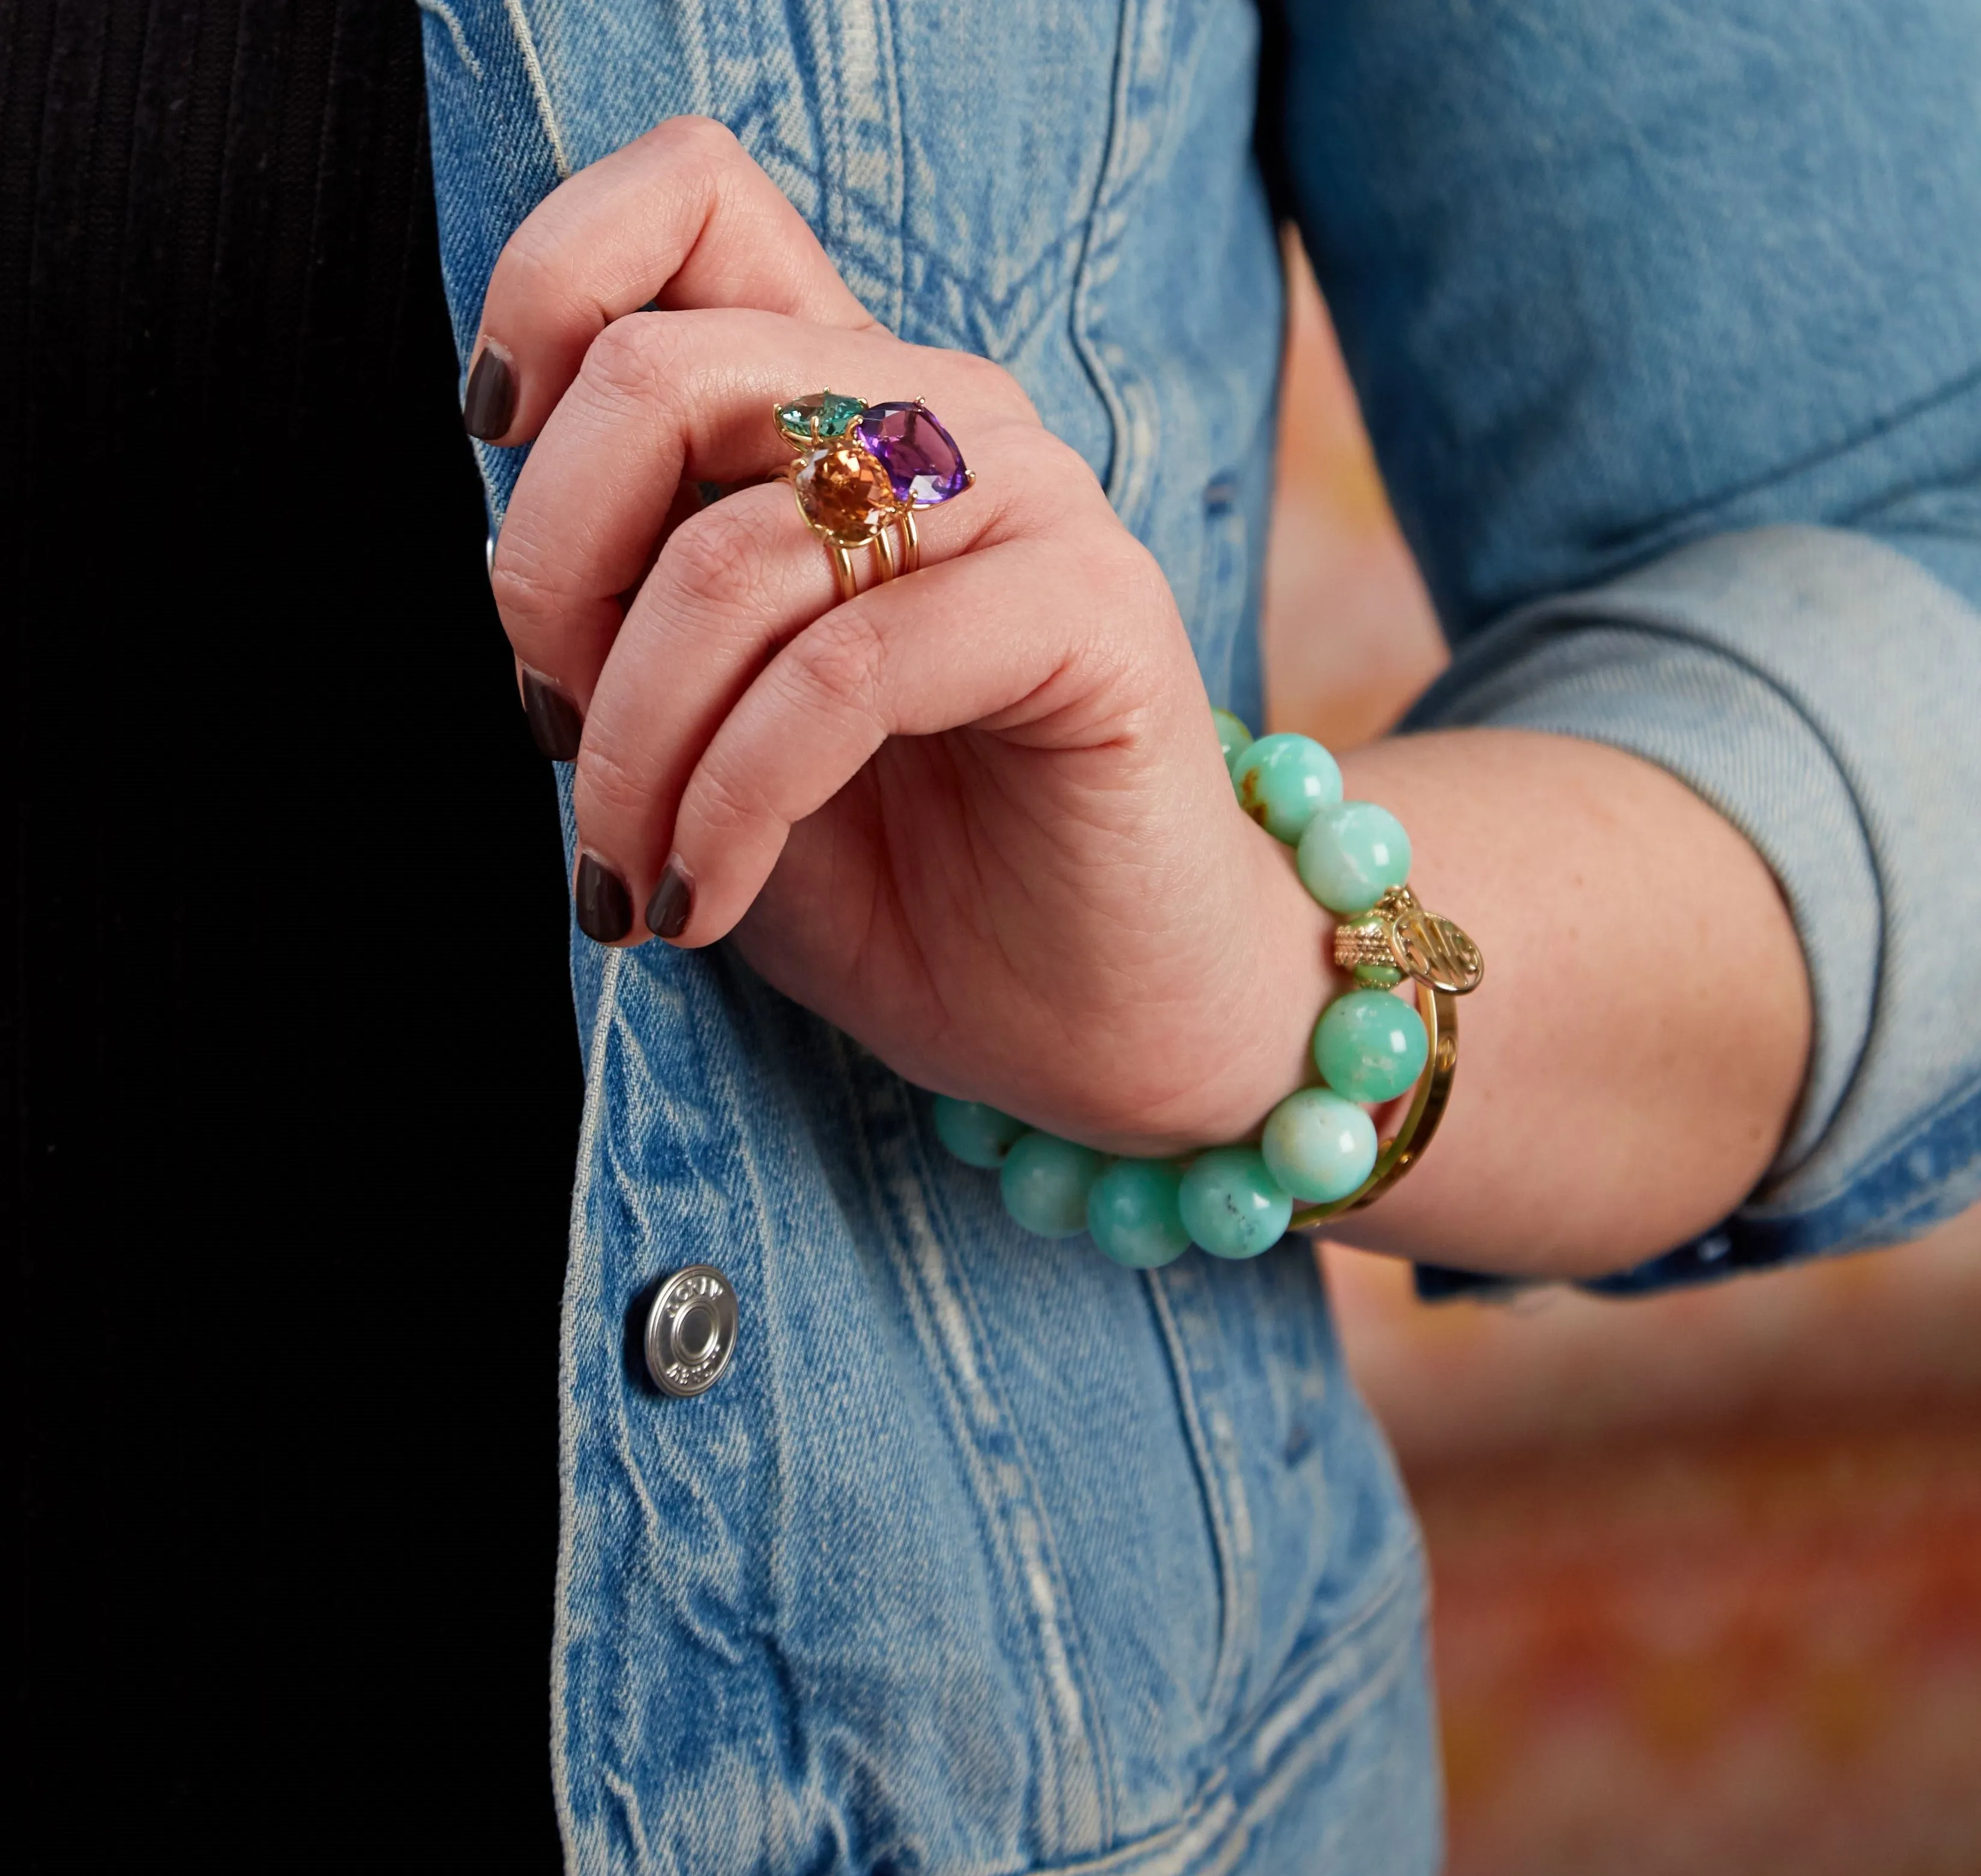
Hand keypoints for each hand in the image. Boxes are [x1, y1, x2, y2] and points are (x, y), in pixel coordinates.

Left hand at [473, 118, 1812, 1274]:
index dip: (548, 282)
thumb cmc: (896, 877)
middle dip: (548, 574)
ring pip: (734, 555)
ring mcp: (1029, 502)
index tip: (492, 434)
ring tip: (630, 873)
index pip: (690, 200)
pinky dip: (734, 803)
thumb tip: (518, 576)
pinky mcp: (1092, 613)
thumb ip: (623, 621)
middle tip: (553, 733)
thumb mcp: (705, 737)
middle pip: (662, 373)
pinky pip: (843, 673)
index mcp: (844, 403)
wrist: (1088, 1021)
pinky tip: (704, 896)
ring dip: (633, 745)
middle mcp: (938, 416)